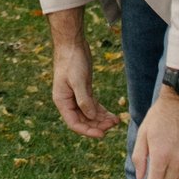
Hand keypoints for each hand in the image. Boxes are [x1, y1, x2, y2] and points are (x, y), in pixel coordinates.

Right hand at [47, 10, 115, 139]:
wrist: (72, 44)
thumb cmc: (72, 60)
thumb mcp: (78, 80)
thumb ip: (84, 100)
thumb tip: (92, 117)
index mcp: (62, 101)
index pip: (74, 123)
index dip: (88, 131)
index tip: (102, 134)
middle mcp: (68, 101)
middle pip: (83, 120)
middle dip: (98, 125)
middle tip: (113, 125)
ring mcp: (76, 96)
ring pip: (89, 114)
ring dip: (102, 119)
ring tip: (116, 120)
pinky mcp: (84, 90)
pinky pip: (93, 106)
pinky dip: (102, 111)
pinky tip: (112, 115)